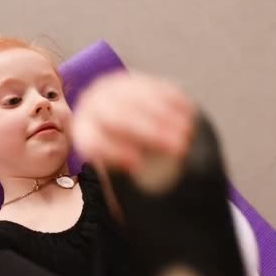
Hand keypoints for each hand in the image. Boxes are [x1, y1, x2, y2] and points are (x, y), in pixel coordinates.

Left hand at [72, 71, 193, 172]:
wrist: (117, 111)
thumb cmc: (118, 147)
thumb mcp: (114, 163)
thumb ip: (123, 174)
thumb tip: (127, 197)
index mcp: (85, 130)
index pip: (95, 141)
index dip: (114, 152)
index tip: (138, 165)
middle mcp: (95, 105)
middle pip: (120, 117)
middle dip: (151, 132)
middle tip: (177, 147)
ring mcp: (116, 88)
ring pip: (142, 99)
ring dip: (168, 116)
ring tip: (188, 134)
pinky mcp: (136, 78)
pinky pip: (156, 86)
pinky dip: (174, 100)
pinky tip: (189, 115)